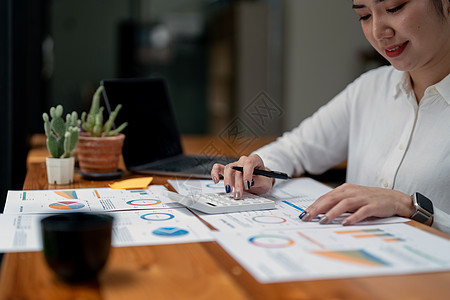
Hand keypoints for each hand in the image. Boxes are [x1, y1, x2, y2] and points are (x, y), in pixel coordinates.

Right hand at [210, 154, 273, 198]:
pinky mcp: (227, 170)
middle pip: (237, 168)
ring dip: (227, 181)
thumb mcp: (265, 182)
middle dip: (237, 182)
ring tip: (229, 191)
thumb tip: (251, 182)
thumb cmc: (263, 180)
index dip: (247, 174)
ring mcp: (234, 165)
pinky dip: (215, 173)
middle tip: (238, 194)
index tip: (247, 185)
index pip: (249, 163)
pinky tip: (216, 180)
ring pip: (228, 169)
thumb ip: (259, 181)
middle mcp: (243, 160)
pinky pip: (218, 168)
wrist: (260, 181)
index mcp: (255, 160)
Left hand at [300, 183, 414, 224]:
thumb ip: (337, 205)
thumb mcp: (351, 200)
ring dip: (332, 213)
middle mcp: (352, 192)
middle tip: (307, 217)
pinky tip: (345, 223)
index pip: (325, 197)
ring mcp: (363, 198)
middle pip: (331, 199)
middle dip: (318, 208)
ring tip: (323, 221)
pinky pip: (362, 211)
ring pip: (344, 204)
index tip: (303, 214)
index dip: (313, 206)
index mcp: (345, 190)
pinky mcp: (374, 205)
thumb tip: (320, 214)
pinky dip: (353, 217)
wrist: (395, 199)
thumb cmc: (370, 200)